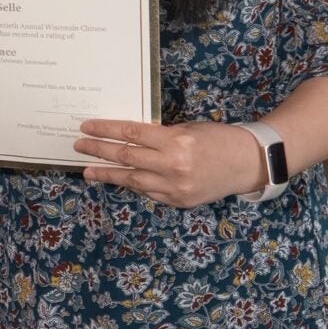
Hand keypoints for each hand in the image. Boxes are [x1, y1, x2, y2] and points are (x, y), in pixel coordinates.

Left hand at [78, 118, 266, 208]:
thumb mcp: (187, 129)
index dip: (105, 130)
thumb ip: (159, 137)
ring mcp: (176, 187)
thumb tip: (128, 139)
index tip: (86, 127)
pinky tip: (119, 179)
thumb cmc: (218, 139)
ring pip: (132, 180)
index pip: (131, 133)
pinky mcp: (179, 201)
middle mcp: (173, 166)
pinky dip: (134, 185)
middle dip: (99, 150)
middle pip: (126, 157)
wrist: (249, 163)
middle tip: (78, 146)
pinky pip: (149, 192)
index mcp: (176, 141)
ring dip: (107, 174)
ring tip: (88, 170)